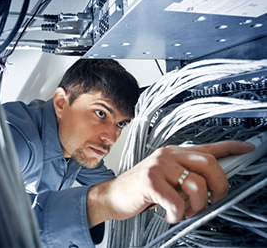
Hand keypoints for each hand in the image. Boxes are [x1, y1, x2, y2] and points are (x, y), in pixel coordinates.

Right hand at [87, 140, 253, 226]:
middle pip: (209, 164)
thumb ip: (187, 177)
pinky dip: (177, 215)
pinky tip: (169, 215)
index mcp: (174, 153)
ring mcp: (159, 166)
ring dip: (196, 206)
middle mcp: (168, 155)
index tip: (247, 148)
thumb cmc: (143, 189)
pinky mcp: (150, 181)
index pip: (208, 147)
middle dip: (219, 187)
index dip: (230, 147)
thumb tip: (210, 186)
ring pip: (196, 186)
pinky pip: (177, 202)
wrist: (115, 195)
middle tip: (213, 200)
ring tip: (185, 211)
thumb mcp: (167, 178)